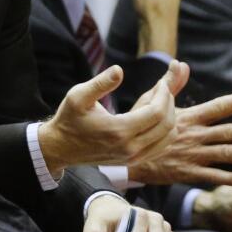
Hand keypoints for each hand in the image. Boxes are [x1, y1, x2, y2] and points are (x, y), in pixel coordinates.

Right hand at [38, 62, 182, 174]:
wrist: (61, 147)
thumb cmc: (69, 118)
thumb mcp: (78, 96)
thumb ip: (100, 83)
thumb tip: (119, 70)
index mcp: (118, 131)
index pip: (156, 113)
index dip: (164, 94)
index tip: (161, 82)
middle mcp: (129, 148)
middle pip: (167, 125)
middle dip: (169, 103)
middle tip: (163, 88)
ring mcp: (133, 157)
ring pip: (168, 137)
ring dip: (170, 117)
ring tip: (160, 100)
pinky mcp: (133, 161)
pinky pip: (161, 146)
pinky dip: (165, 130)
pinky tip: (156, 116)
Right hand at [128, 89, 231, 185]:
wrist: (124, 155)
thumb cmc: (138, 124)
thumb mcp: (150, 102)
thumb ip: (170, 84)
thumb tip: (180, 64)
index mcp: (186, 118)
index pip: (216, 107)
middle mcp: (192, 136)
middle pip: (227, 133)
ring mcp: (191, 155)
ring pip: (225, 155)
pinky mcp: (186, 172)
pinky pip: (212, 175)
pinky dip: (230, 178)